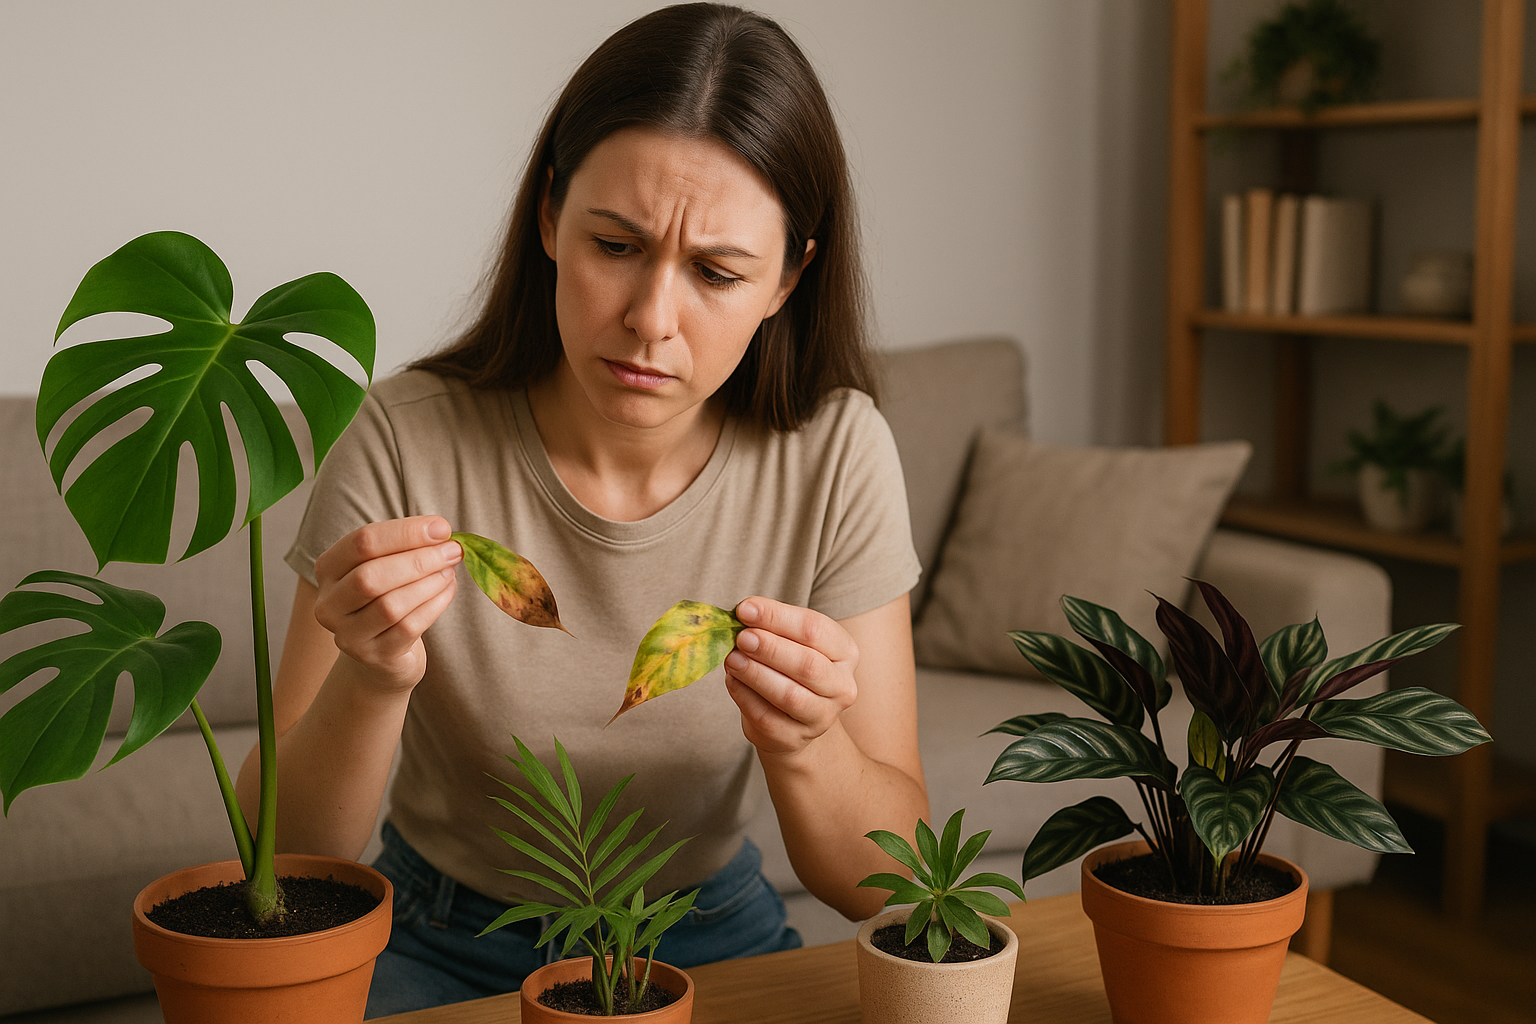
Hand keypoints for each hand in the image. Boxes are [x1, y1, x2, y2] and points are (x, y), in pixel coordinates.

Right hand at [311, 515, 461, 692]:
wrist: (382, 653)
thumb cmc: (387, 596)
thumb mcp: (386, 565)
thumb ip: (405, 546)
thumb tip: (440, 530)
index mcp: (328, 568)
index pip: (362, 542)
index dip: (405, 532)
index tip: (442, 528)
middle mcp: (330, 604)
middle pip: (370, 577)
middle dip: (418, 560)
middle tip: (453, 550)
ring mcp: (349, 635)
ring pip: (390, 606)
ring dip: (429, 583)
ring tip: (450, 570)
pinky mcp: (375, 656)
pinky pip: (408, 628)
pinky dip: (435, 605)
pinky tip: (448, 590)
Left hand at [723, 597, 859, 756]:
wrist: (793, 719)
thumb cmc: (791, 668)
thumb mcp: (790, 641)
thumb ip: (771, 626)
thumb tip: (744, 612)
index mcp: (845, 652)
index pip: (815, 629)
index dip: (777, 617)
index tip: (745, 609)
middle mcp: (841, 686)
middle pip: (808, 664)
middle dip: (770, 648)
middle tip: (741, 637)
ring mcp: (821, 717)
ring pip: (790, 695)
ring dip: (756, 674)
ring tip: (732, 659)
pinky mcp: (794, 739)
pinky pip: (767, 718)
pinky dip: (745, 697)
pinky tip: (732, 680)